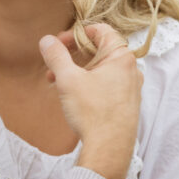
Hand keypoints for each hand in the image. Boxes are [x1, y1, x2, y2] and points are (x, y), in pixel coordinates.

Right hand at [39, 24, 140, 178]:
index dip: (75, 34)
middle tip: (54, 65)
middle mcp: (131, 69)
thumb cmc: (93, 112)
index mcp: (121, 56)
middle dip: (72, 56)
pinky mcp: (126, 103)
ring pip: (101, 69)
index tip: (58, 44)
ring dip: (78, 71)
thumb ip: (56, 56)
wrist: (109, 148)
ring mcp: (131, 87)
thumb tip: (46, 40)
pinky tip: (73, 97)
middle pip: (99, 50)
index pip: (100, 30)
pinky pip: (106, 84)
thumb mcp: (68, 80)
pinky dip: (88, 83)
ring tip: (58, 83)